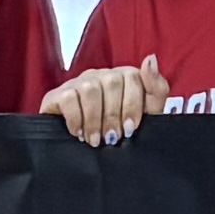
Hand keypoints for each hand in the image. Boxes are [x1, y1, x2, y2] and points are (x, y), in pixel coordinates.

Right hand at [45, 59, 167, 147]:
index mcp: (125, 78)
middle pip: (111, 83)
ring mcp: (79, 82)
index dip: (132, 105)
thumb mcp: (147, 116)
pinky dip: (76, 118)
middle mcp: (102, 76)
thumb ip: (156, 89)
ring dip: (95, 119)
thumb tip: (150, 59)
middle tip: (112, 138)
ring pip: (90, 89)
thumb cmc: (120, 132)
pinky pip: (69, 98)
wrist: (86, 155)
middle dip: (113, 115)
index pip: (133, 77)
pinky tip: (79, 133)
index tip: (130, 129)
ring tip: (96, 140)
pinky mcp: (58, 94)